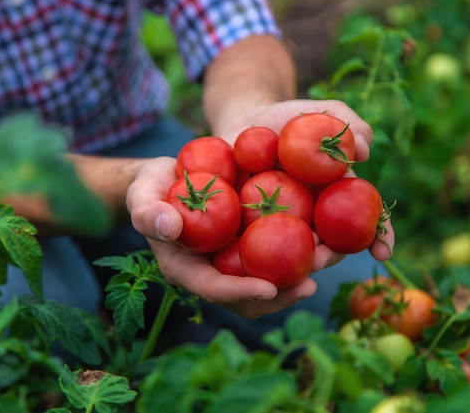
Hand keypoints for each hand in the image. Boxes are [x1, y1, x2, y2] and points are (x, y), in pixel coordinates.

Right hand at [126, 156, 316, 317]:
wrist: (172, 176)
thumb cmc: (152, 187)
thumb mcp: (142, 193)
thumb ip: (147, 211)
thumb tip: (169, 227)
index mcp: (188, 269)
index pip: (214, 289)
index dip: (241, 292)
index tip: (269, 288)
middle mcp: (216, 271)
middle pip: (251, 294)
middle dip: (282, 293)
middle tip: (311, 283)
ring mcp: (236, 258)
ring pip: (271, 277)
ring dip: (300, 273)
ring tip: (327, 258)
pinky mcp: (253, 242)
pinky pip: (279, 250)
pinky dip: (302, 247)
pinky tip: (325, 236)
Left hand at [216, 99, 395, 267]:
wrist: (243, 122)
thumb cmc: (288, 119)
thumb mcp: (320, 112)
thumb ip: (346, 122)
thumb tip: (365, 148)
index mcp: (336, 196)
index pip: (365, 220)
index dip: (379, 237)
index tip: (384, 252)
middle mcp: (313, 216)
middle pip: (328, 245)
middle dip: (330, 256)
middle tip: (323, 256)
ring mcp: (282, 224)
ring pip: (293, 251)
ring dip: (295, 261)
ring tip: (291, 260)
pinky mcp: (250, 225)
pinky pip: (255, 242)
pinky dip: (255, 252)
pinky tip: (253, 258)